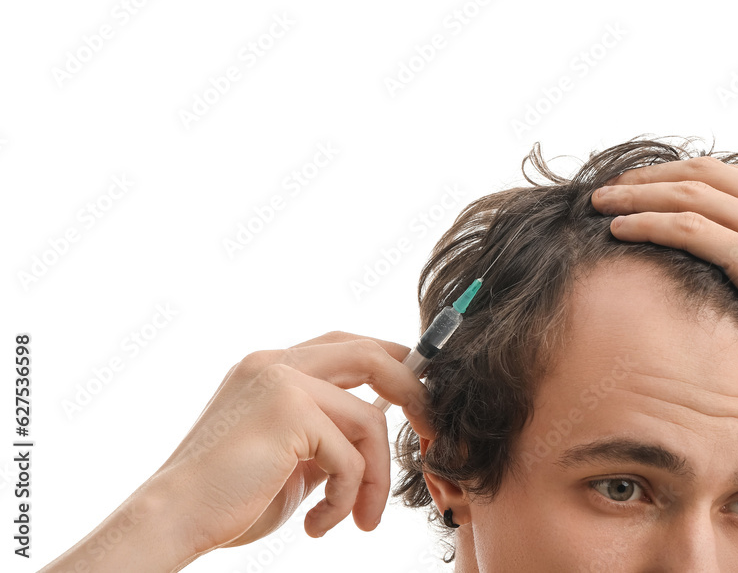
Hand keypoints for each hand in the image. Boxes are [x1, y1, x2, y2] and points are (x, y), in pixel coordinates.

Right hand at [152, 331, 432, 557]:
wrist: (173, 519)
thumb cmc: (228, 498)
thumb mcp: (290, 457)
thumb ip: (327, 432)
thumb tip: (379, 421)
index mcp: (272, 367)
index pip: (348, 345)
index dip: (393, 363)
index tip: (419, 399)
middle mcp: (276, 362)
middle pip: (372, 355)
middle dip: (414, 394)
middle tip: (432, 436)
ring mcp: (281, 380)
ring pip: (369, 420)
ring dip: (375, 479)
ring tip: (358, 519)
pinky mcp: (289, 409)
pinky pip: (351, 456)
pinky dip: (348, 498)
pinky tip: (319, 525)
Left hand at [590, 156, 737, 405]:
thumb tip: (733, 264)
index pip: (724, 174)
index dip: (674, 175)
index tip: (639, 185)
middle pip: (700, 174)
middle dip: (647, 177)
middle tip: (608, 188)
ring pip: (689, 195)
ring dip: (637, 195)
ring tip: (600, 203)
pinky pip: (689, 229)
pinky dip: (648, 223)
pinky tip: (619, 230)